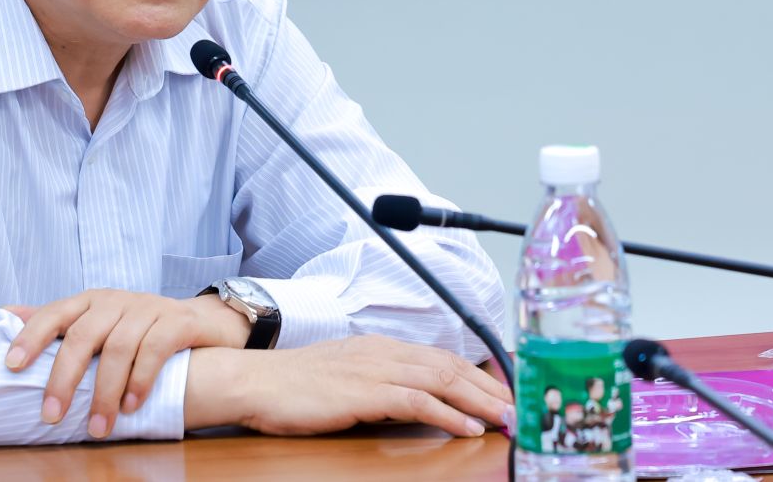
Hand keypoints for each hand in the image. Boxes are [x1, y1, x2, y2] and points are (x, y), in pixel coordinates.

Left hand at [2, 288, 253, 436]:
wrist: (202, 323)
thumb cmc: (140, 328)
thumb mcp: (98, 322)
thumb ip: (58, 322)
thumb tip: (5, 314)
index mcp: (91, 301)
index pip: (54, 312)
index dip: (32, 336)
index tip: (12, 366)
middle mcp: (116, 300)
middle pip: (84, 335)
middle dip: (64, 378)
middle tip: (52, 416)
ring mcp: (148, 308)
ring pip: (119, 348)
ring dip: (105, 392)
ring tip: (97, 427)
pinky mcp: (177, 321)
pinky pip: (155, 349)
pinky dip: (140, 380)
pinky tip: (131, 406)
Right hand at [185, 335, 513, 438]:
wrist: (255, 382)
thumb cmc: (293, 385)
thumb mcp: (342, 376)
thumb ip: (376, 382)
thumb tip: (405, 400)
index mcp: (378, 347)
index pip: (439, 356)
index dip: (474, 373)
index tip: (499, 390)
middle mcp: (382, 352)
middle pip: (449, 364)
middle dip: (487, 386)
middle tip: (516, 406)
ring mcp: (374, 369)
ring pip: (441, 379)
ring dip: (478, 400)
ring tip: (503, 418)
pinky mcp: (364, 392)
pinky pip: (418, 401)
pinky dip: (448, 413)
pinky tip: (467, 426)